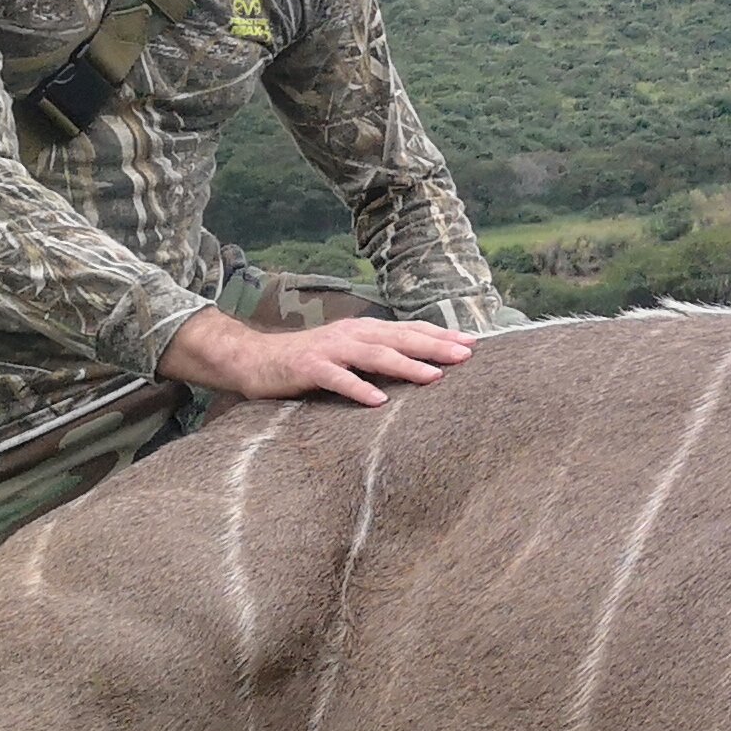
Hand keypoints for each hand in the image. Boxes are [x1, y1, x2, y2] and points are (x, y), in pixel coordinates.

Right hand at [158, 307, 475, 406]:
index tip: (474, 344)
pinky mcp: (309, 367)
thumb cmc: (310, 362)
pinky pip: (338, 379)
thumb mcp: (349, 354)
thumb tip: (421, 366)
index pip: (410, 330)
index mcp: (365, 330)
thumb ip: (380, 356)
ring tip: (433, 377)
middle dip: (435, 346)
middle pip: (400, 338)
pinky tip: (379, 400)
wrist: (256, 360)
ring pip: (375, 355)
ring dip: (406, 365)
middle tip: (466, 355)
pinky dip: (359, 388)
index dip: (441, 336)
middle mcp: (352, 334)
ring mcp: (330, 349)